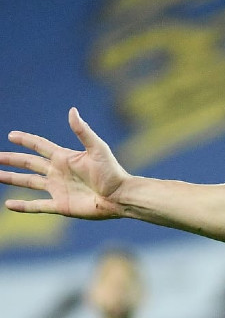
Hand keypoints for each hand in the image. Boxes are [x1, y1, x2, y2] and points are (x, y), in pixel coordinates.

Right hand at [2, 108, 129, 218]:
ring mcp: (58, 189)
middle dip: (13, 159)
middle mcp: (59, 172)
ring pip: (29, 183)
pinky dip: (23, 206)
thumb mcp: (97, 149)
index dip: (26, 140)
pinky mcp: (61, 205)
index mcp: (65, 158)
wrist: (120, 197)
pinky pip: (37, 206)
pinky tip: (8, 205)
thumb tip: (72, 111)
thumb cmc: (112, 172)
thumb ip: (82, 131)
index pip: (40, 146)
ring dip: (12, 179)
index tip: (11, 135)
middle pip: (30, 163)